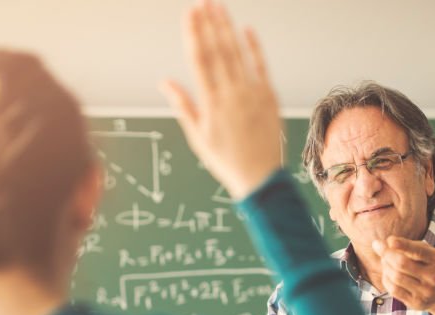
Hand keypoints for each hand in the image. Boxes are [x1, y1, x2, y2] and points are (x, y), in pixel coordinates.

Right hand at [160, 0, 281, 198]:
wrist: (261, 178)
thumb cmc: (226, 160)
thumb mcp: (198, 137)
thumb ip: (183, 105)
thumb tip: (165, 82)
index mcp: (212, 103)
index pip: (200, 60)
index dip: (193, 34)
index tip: (189, 14)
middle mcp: (232, 95)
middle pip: (218, 50)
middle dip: (209, 23)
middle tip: (203, 2)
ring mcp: (253, 94)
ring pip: (238, 54)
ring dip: (228, 28)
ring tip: (219, 7)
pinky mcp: (270, 98)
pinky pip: (261, 67)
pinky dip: (254, 48)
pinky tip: (246, 30)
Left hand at [372, 236, 434, 314]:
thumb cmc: (433, 267)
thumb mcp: (429, 253)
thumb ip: (410, 246)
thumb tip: (385, 244)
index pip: (418, 251)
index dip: (403, 245)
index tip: (390, 240)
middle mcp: (433, 277)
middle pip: (402, 264)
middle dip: (386, 254)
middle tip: (379, 246)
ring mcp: (425, 292)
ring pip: (396, 277)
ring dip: (385, 266)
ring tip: (384, 260)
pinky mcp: (416, 303)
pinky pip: (394, 290)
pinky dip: (386, 279)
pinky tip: (387, 273)